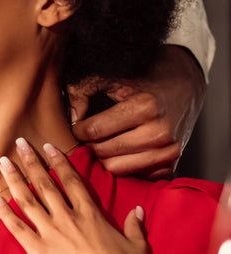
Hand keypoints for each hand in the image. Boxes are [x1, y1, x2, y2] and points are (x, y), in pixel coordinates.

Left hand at [0, 139, 146, 253]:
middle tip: (18, 143)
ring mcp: (50, 231)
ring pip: (27, 199)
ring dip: (14, 179)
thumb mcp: (136, 245)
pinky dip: (4, 212)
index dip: (58, 161)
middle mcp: (67, 217)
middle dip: (30, 161)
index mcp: (90, 214)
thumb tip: (140, 210)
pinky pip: (16, 226)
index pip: (70, 180)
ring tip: (2, 162)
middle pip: (44, 183)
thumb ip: (135, 225)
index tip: (48, 147)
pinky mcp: (38, 249)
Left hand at [67, 45, 204, 177]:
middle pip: (105, 153)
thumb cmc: (145, 80)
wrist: (184, 87)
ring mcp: (169, 151)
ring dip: (105, 159)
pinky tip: (120, 153)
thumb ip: (83, 91)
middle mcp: (159, 132)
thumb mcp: (113, 77)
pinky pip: (136, 176)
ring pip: (118, 169)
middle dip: (90, 146)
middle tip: (86, 138)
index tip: (76, 127)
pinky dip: (124, 167)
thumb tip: (70, 117)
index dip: (78, 131)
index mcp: (144, 108)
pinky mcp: (172, 164)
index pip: (96, 131)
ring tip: (101, 145)